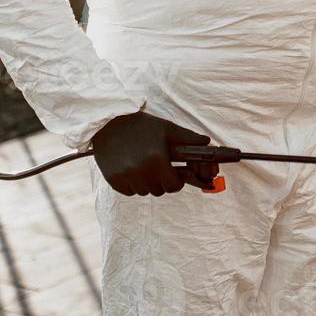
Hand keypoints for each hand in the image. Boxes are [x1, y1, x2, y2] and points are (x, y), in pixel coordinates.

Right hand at [91, 111, 217, 195]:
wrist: (109, 124)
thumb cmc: (142, 126)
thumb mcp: (167, 128)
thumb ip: (188, 137)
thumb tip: (207, 142)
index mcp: (157, 159)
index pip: (174, 186)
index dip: (176, 181)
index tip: (174, 174)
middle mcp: (141, 170)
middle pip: (159, 191)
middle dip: (162, 182)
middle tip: (158, 168)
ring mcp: (125, 176)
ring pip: (144, 192)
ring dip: (147, 183)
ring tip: (143, 166)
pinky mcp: (113, 180)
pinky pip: (129, 192)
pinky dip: (132, 184)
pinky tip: (130, 169)